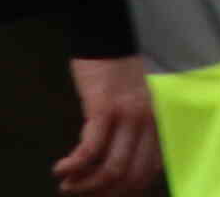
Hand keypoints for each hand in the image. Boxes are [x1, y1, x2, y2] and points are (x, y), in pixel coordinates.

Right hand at [55, 52, 156, 194]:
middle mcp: (148, 123)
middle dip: (104, 193)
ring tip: (68, 186)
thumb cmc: (119, 71)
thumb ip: (135, 133)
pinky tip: (61, 168)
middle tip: (82, 194)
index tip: (105, 194)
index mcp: (158, 124)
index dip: (125, 190)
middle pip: (130, 176)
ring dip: (86, 186)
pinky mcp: (104, 109)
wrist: (107, 37)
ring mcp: (128, 117)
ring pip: (111, 170)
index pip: (148, 172)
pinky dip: (74, 166)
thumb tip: (118, 170)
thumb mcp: (138, 104)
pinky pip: (90, 150)